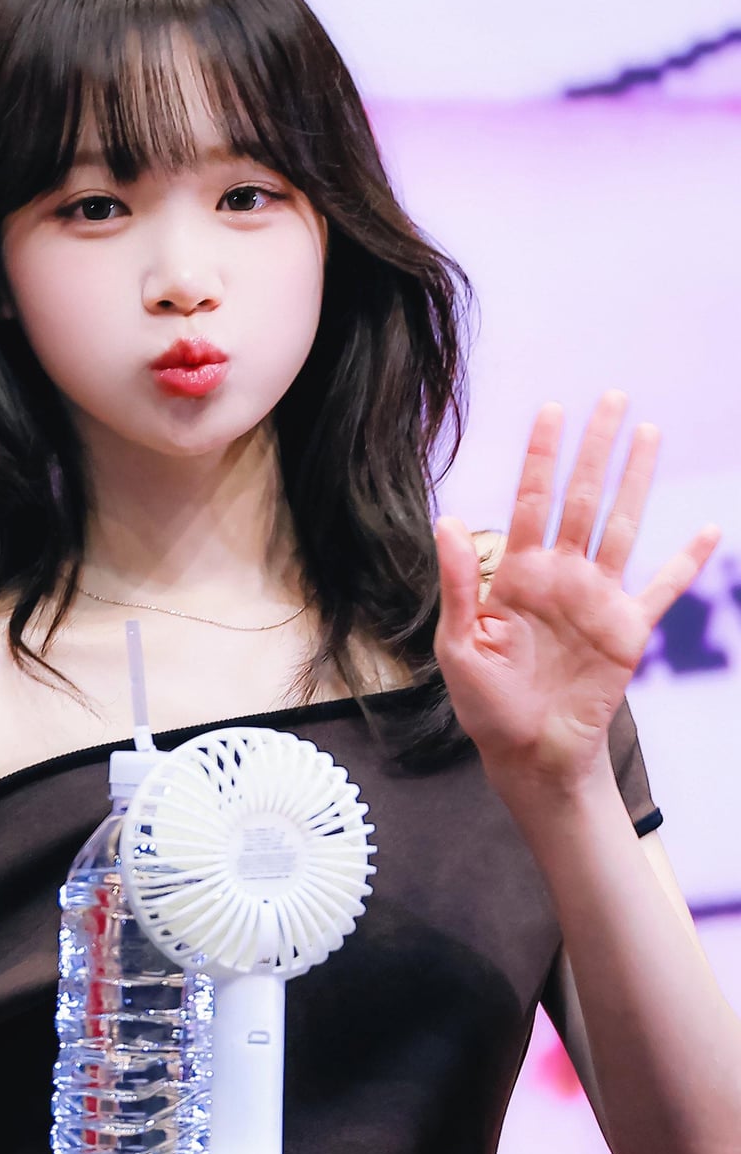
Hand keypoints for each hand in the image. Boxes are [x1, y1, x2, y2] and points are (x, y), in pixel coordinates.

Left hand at [432, 390, 720, 796]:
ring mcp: (596, 600)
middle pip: (583, 499)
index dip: (541, 456)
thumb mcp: (458, 645)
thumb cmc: (485, 703)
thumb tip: (446, 520)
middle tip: (613, 397)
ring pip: (622, 526)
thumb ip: (458, 584)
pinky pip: (662, 590)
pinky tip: (707, 530)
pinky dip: (686, 562)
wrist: (527, 756)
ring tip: (649, 434)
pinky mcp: (627, 631)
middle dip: (596, 449)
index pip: (531, 501)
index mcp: (516, 574)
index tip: (551, 410)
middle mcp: (560, 576)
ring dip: (636, 480)